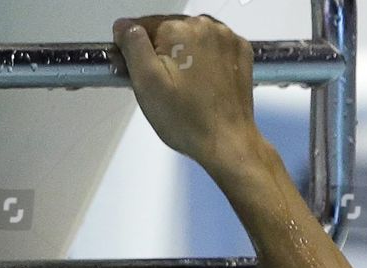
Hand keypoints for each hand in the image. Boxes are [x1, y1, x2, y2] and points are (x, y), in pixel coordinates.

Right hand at [112, 15, 260, 172]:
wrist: (228, 143)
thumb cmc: (187, 120)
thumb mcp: (146, 81)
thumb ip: (132, 44)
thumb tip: (125, 26)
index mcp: (180, 30)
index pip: (142, 26)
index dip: (135, 50)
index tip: (137, 71)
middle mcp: (208, 27)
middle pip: (169, 30)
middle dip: (160, 52)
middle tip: (163, 84)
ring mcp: (228, 39)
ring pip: (191, 38)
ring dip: (183, 55)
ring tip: (184, 86)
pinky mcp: (241, 53)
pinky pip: (213, 46)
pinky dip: (205, 59)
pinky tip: (203, 82)